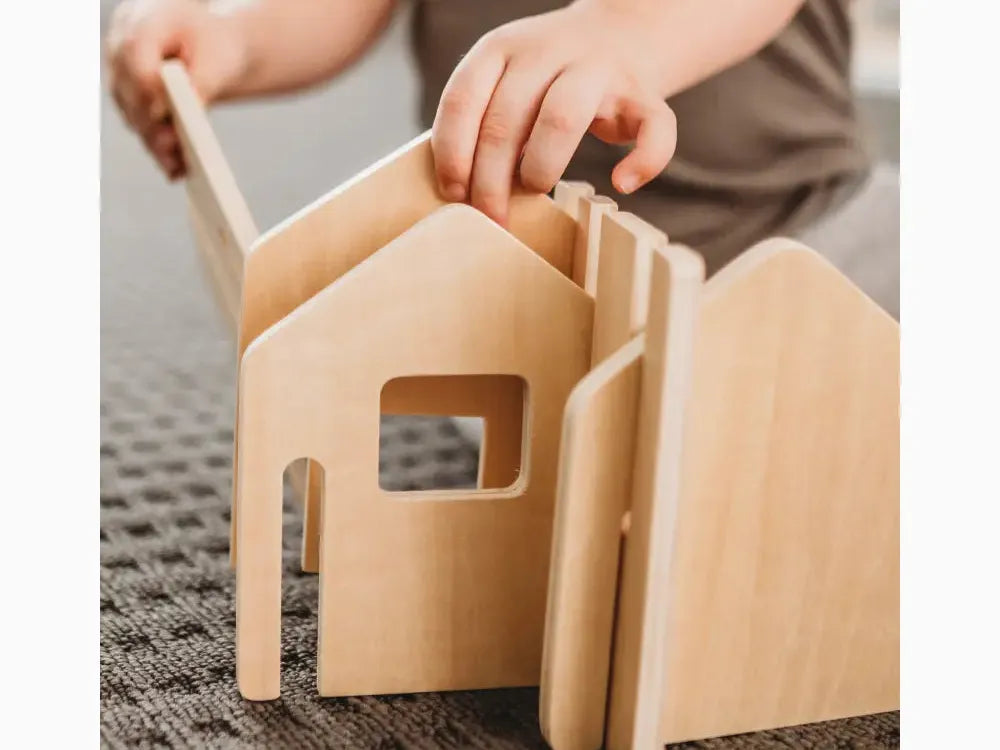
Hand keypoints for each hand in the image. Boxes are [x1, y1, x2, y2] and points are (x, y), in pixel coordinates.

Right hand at [106, 0, 249, 177]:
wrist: (211, 43)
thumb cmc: (215, 42)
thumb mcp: (217, 56)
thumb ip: (201, 81)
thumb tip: (188, 111)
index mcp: (140, 23)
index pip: (138, 64)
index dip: (152, 94)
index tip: (168, 119)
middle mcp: (120, 49)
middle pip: (131, 94)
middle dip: (155, 127)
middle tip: (175, 151)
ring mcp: (120, 76)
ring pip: (133, 115)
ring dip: (155, 143)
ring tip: (178, 167)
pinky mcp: (128, 100)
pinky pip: (140, 126)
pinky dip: (158, 148)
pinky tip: (175, 169)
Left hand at [431, 0, 676, 224]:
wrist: (622, 34)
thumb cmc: (548, 81)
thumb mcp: (504, 81)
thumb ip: (480, 119)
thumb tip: (458, 190)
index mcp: (502, 48)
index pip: (463, 99)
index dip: (453, 153)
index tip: (454, 193)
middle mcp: (548, 51)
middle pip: (507, 119)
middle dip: (491, 179)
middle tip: (490, 217)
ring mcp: (598, 69)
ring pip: (563, 117)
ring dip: (542, 167)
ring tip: (537, 193)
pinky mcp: (643, 94)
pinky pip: (652, 128)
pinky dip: (642, 161)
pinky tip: (621, 183)